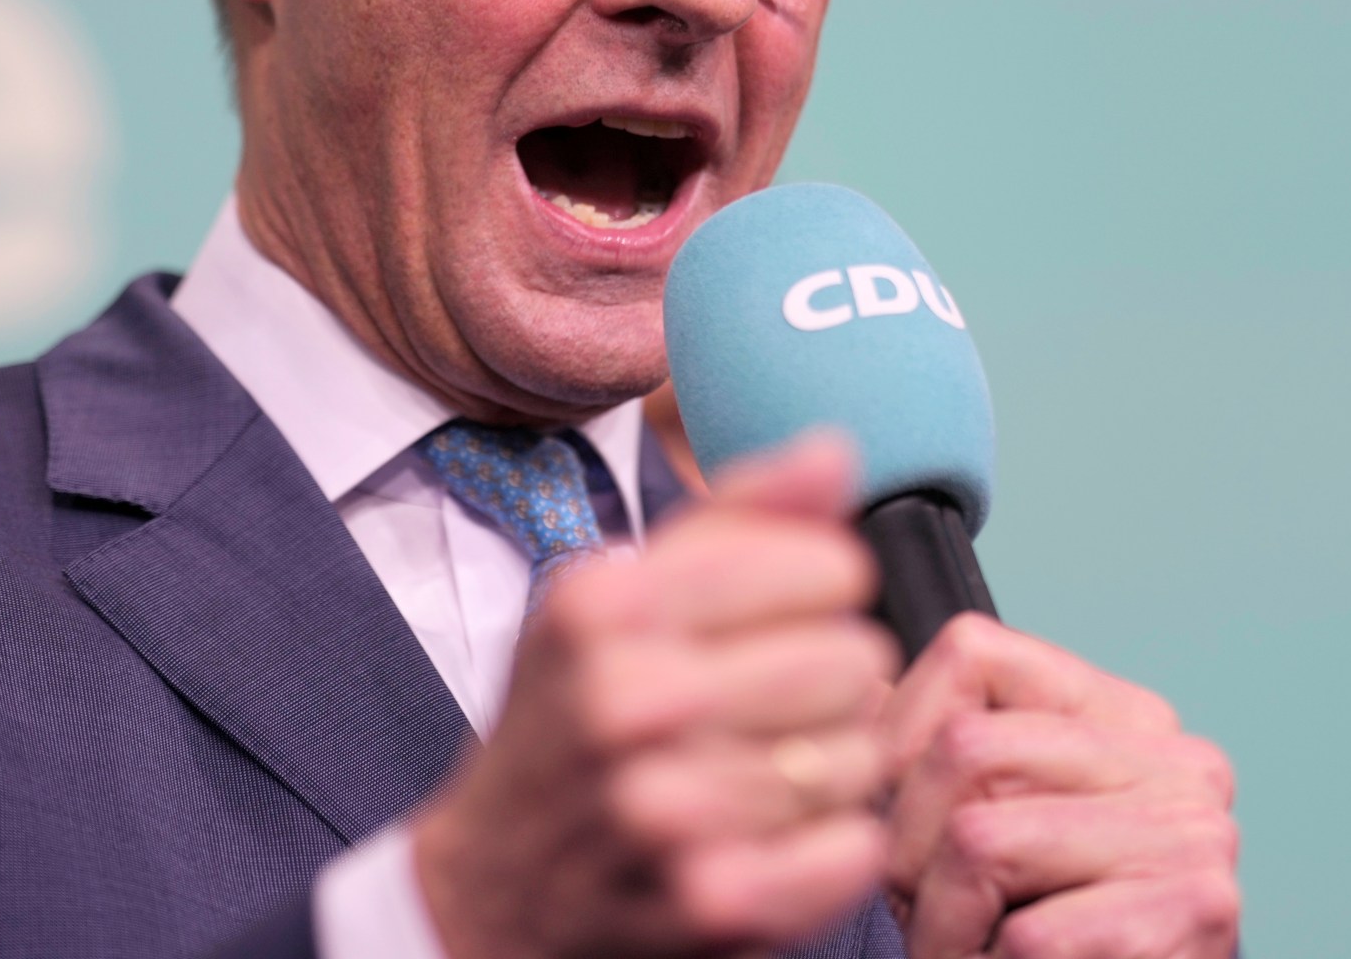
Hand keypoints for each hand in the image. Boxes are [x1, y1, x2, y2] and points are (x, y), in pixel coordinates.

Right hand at [413, 431, 900, 958]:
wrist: (491, 890)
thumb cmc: (571, 725)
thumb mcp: (618, 599)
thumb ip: (736, 518)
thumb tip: (836, 451)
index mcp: (607, 605)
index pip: (828, 566)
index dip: (824, 594)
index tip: (784, 619)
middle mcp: (627, 700)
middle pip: (854, 659)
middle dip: (833, 684)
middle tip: (776, 709)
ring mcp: (664, 807)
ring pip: (860, 756)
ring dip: (834, 770)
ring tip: (769, 774)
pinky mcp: (706, 900)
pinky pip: (852, 849)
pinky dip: (835, 848)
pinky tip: (780, 840)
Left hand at [881, 617, 1238, 958]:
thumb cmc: (1041, 954)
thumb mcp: (989, 834)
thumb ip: (942, 750)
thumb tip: (857, 681)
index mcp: (1131, 720)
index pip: (973, 651)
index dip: (896, 737)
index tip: (895, 817)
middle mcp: (1182, 762)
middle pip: (967, 748)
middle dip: (908, 848)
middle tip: (926, 912)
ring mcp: (1196, 837)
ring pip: (981, 837)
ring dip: (940, 923)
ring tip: (967, 953)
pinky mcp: (1192, 914)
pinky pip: (1026, 934)